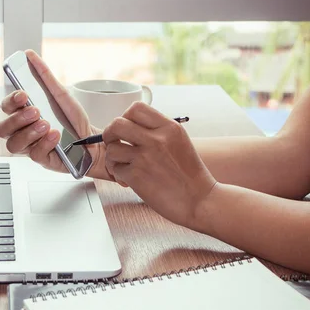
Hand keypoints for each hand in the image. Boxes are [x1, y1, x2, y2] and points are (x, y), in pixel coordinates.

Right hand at [0, 50, 111, 179]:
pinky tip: (56, 136)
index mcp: (24, 114)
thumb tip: (31, 56)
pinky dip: (46, 142)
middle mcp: (23, 131)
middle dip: (18, 118)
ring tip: (46, 124)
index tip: (23, 95)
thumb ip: (45, 76)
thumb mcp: (61, 95)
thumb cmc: (73, 121)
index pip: (6, 107)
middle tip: (36, 111)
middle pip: (3, 128)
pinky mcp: (41, 159)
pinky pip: (35, 154)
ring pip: (13, 144)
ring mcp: (30, 147)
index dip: (10, 101)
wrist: (92, 141)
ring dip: (29, 132)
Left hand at [103, 102, 216, 227]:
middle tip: (114, 143)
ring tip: (121, 165)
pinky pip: (115, 169)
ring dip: (112, 158)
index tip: (127, 130)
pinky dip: (118, 175)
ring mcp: (145, 157)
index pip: (136, 108)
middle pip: (117, 123)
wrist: (200, 201)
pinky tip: (128, 180)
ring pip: (111, 148)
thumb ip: (157, 131)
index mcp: (169, 127)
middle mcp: (156, 139)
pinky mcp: (136, 176)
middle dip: (110, 134)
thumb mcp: (179, 142)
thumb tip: (130, 125)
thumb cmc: (189, 175)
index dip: (125, 117)